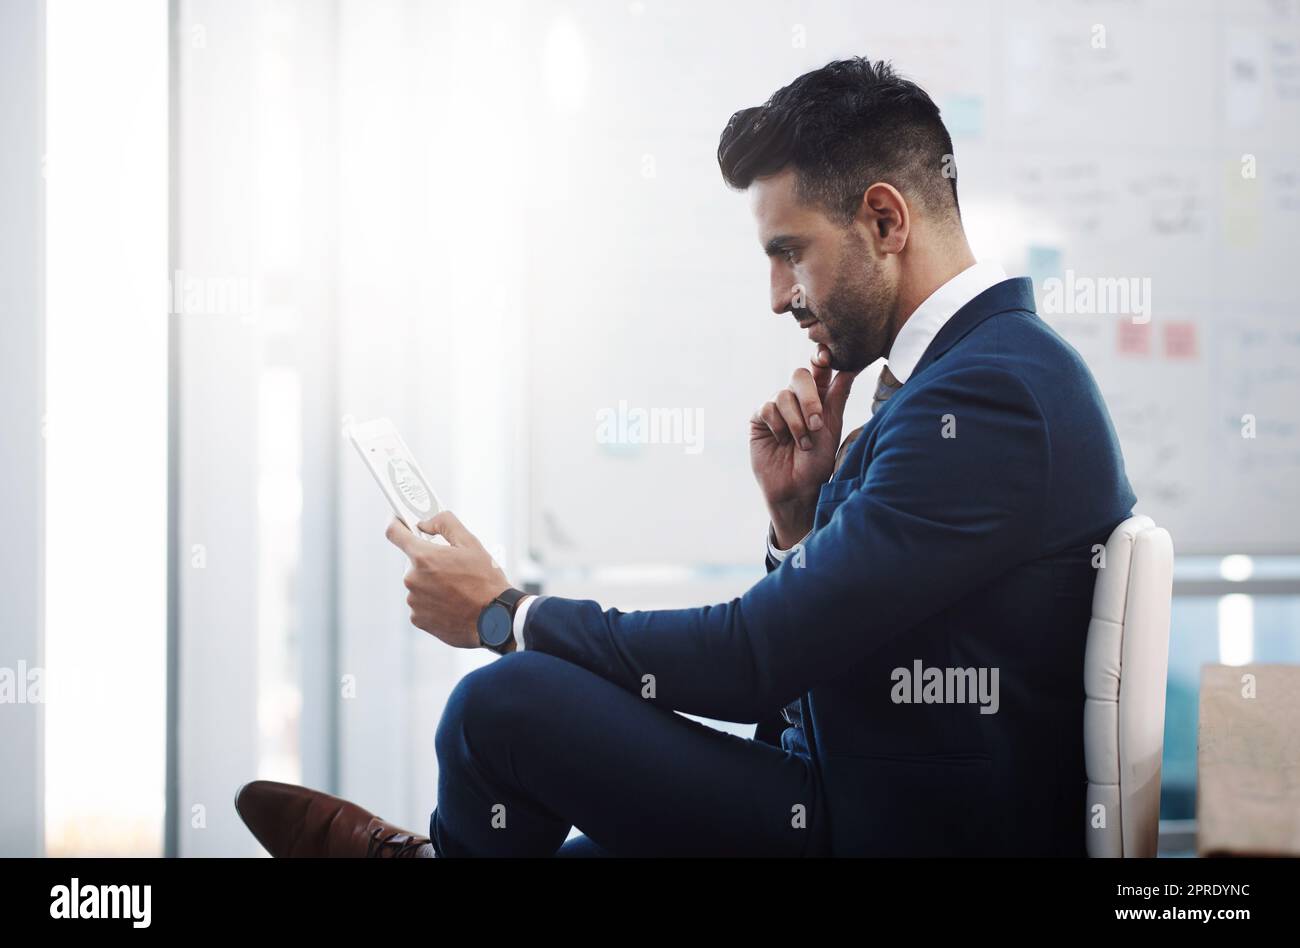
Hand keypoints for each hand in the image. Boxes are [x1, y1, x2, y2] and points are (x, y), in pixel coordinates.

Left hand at [384, 511, 509, 648]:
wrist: (495, 619)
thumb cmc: (486, 581)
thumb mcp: (471, 544)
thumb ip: (445, 523)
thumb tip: (426, 523)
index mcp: (424, 557)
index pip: (394, 533)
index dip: (396, 524)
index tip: (399, 522)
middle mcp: (412, 579)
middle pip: (413, 563)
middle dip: (430, 562)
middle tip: (453, 569)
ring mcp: (414, 601)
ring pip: (418, 584)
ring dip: (432, 584)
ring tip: (456, 590)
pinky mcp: (418, 619)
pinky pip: (421, 604)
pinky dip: (433, 602)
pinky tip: (452, 604)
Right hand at [750, 345, 856, 546]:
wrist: (797, 489)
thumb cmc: (818, 463)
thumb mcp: (832, 428)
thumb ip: (837, 397)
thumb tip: (849, 368)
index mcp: (819, 397)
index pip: (820, 369)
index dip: (821, 358)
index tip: (826, 357)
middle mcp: (797, 399)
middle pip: (800, 375)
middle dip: (810, 398)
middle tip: (817, 423)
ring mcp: (777, 407)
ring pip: (784, 394)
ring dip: (796, 422)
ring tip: (802, 444)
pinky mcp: (759, 418)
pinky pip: (767, 408)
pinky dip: (778, 426)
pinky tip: (781, 441)